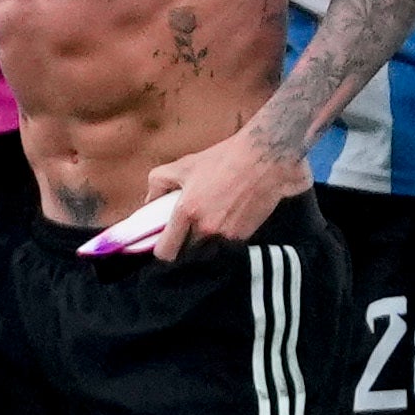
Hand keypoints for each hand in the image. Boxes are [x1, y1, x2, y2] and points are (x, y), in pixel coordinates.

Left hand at [128, 125, 313, 259]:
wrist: (265, 160)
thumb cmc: (224, 159)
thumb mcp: (185, 164)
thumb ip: (158, 183)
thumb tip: (149, 203)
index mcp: (187, 211)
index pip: (165, 251)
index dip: (162, 250)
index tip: (164, 243)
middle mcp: (206, 228)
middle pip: (186, 255)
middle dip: (185, 245)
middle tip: (187, 229)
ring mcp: (227, 235)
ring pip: (207, 251)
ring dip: (205, 242)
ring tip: (210, 222)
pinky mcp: (245, 237)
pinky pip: (226, 246)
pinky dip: (224, 238)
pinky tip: (228, 219)